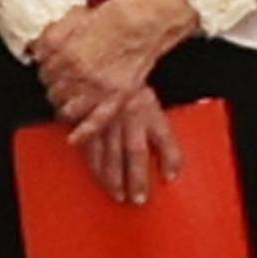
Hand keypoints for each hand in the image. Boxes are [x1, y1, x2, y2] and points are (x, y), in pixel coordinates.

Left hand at [31, 0, 196, 128]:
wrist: (149, 18)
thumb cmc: (119, 14)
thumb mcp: (77, 17)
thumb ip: (55, 35)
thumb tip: (38, 49)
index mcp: (65, 50)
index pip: (43, 70)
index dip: (47, 69)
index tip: (53, 69)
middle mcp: (78, 70)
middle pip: (53, 90)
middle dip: (56, 88)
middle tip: (65, 83)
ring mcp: (97, 86)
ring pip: (68, 108)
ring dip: (66, 107)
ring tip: (71, 101)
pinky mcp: (117, 96)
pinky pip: (96, 121)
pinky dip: (84, 132)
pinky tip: (74, 138)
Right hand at [72, 85, 185, 204]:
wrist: (99, 58)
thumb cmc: (126, 82)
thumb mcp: (149, 99)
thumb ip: (161, 132)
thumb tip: (172, 165)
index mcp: (146, 108)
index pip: (163, 135)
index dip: (170, 155)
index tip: (171, 176)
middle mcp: (127, 113)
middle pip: (134, 150)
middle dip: (136, 177)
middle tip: (137, 199)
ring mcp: (105, 115)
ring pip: (109, 151)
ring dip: (112, 175)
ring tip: (116, 193)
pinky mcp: (84, 115)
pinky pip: (87, 142)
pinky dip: (90, 159)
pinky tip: (94, 172)